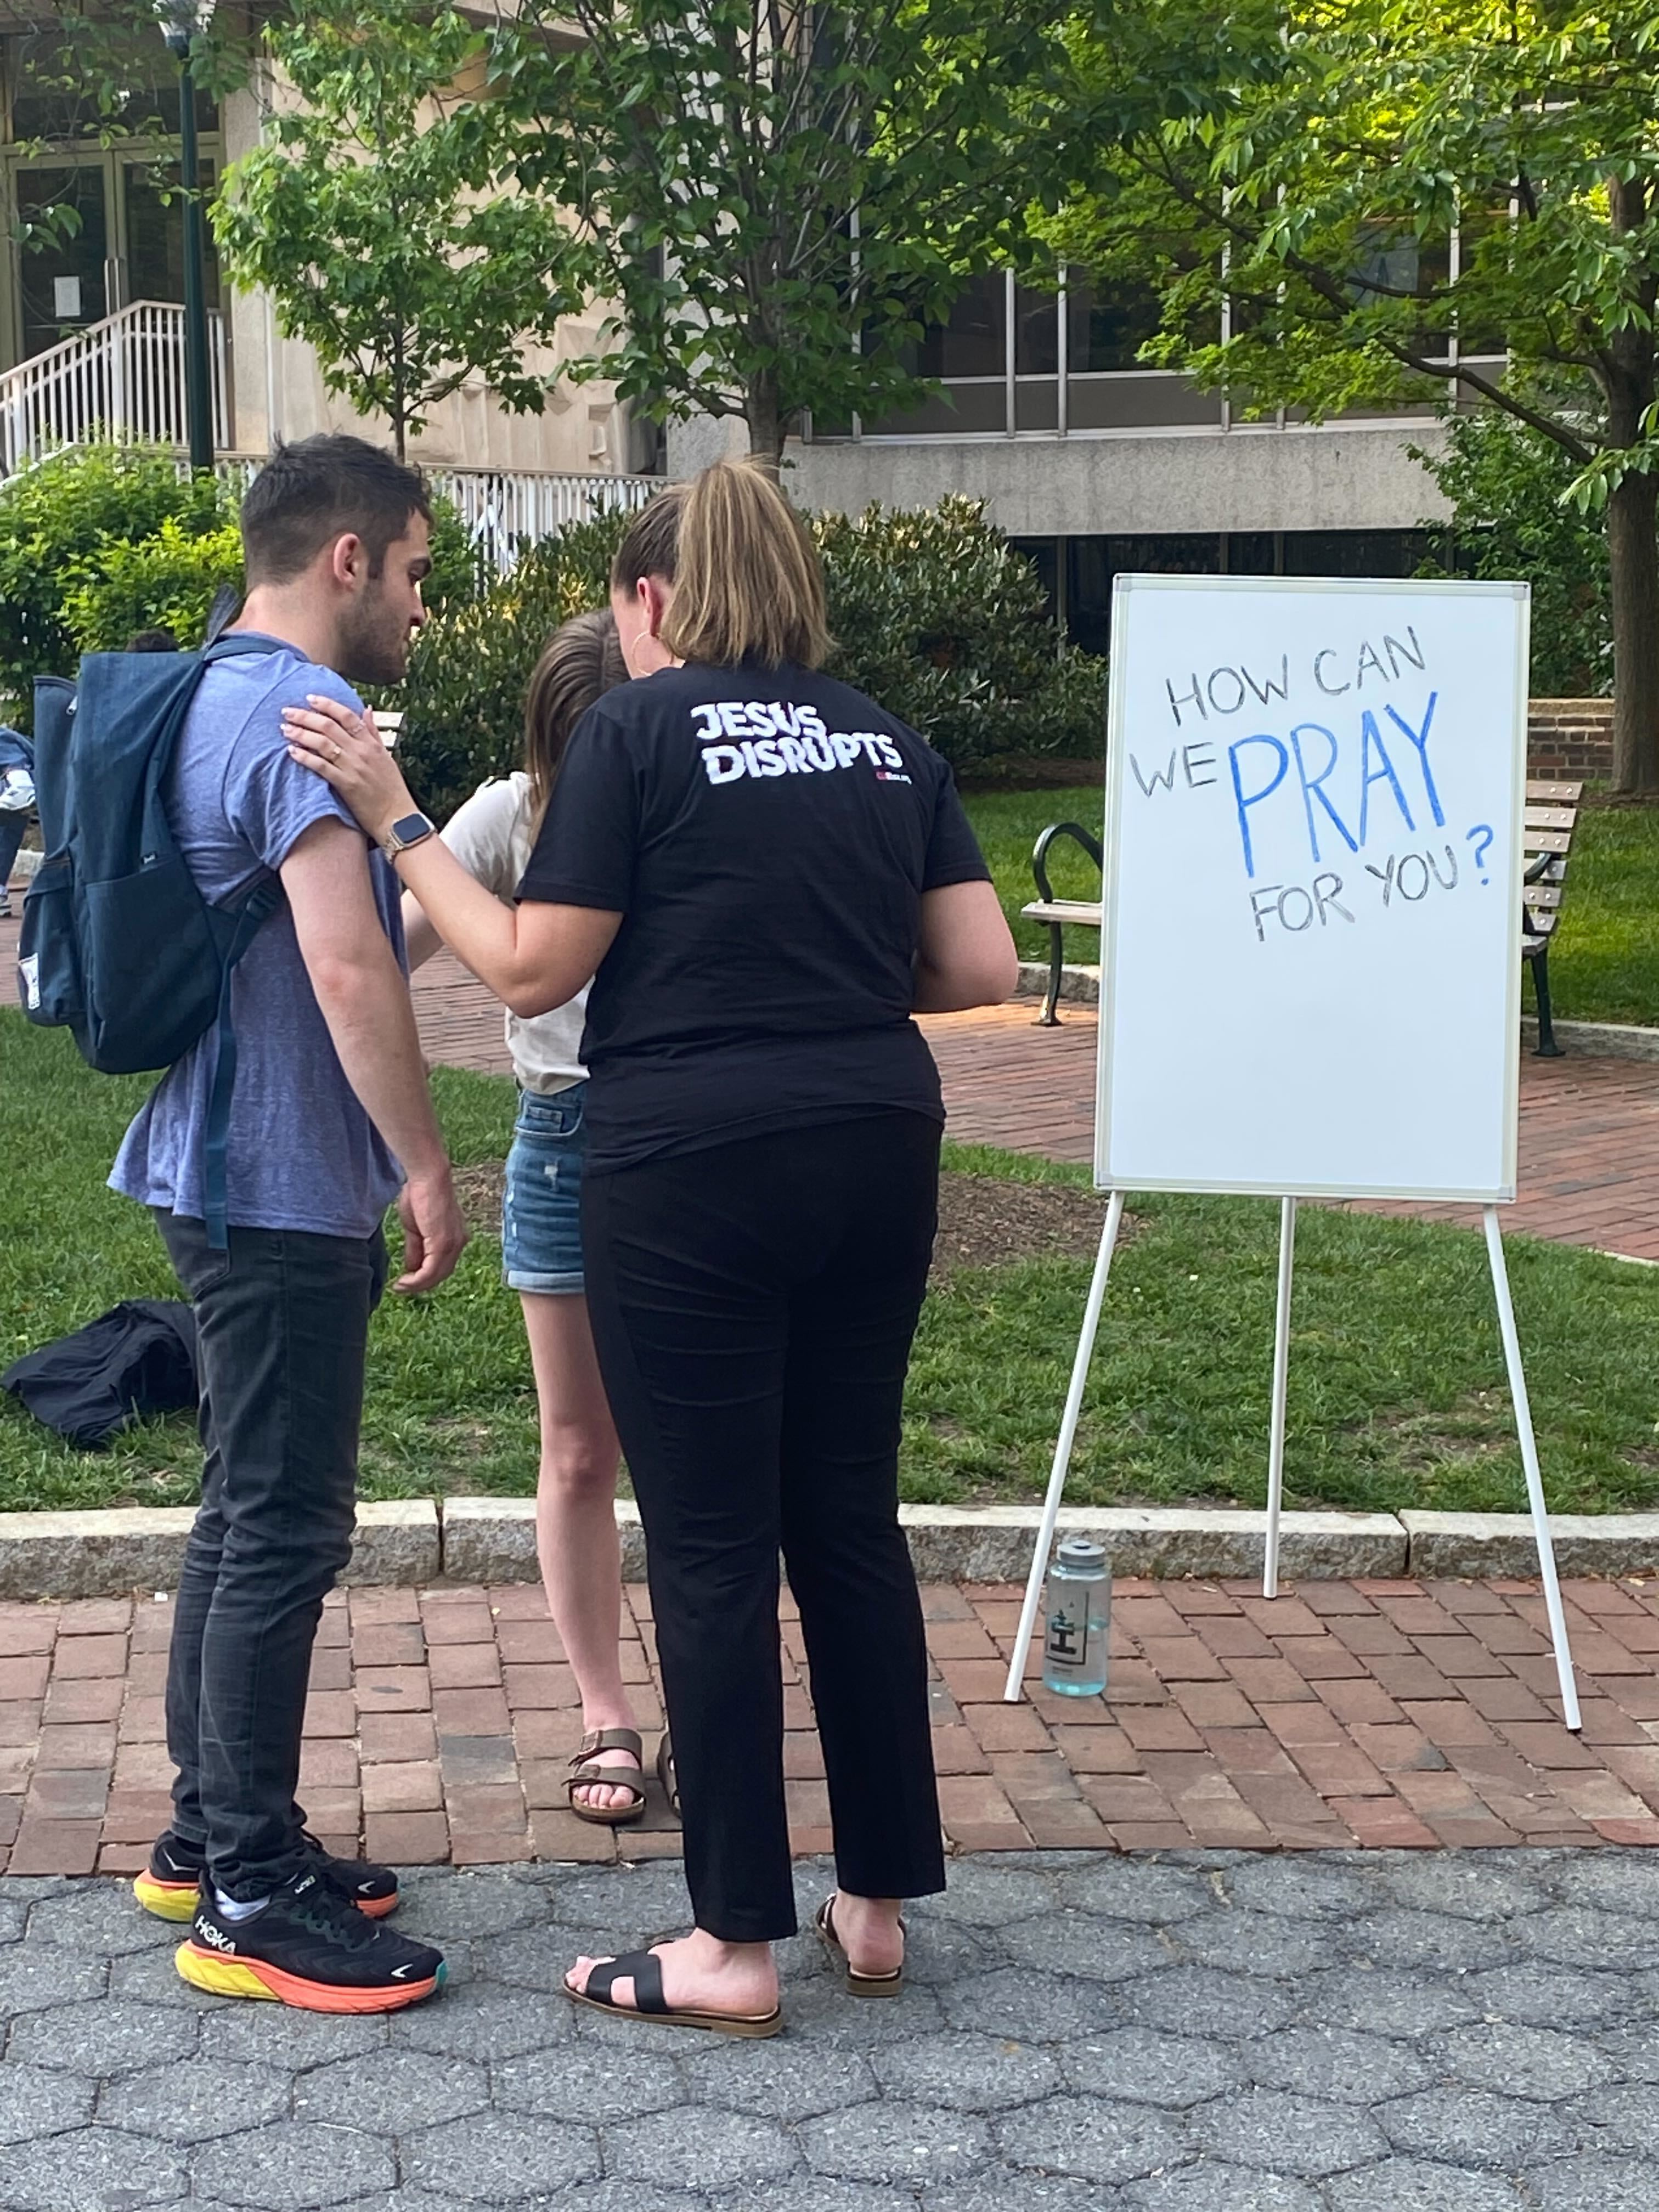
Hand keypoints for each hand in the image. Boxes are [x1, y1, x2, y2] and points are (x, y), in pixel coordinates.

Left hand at [283, 694, 413, 847]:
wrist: (397, 818)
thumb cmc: (392, 789)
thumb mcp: (386, 756)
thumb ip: (374, 732)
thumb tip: (367, 709)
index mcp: (371, 744)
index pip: (347, 716)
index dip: (327, 704)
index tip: (310, 699)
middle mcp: (361, 752)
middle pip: (329, 726)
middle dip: (305, 716)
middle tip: (287, 711)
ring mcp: (353, 768)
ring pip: (322, 743)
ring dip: (301, 734)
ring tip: (285, 729)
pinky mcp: (345, 785)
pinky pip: (321, 766)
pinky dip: (305, 757)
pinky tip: (292, 752)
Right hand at [395, 1169, 468, 1293]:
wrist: (426, 1177)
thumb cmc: (420, 1195)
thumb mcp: (416, 1229)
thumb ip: (416, 1249)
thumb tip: (411, 1268)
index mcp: (455, 1238)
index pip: (442, 1266)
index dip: (425, 1277)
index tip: (406, 1282)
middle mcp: (459, 1243)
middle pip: (441, 1274)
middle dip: (420, 1284)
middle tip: (402, 1287)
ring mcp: (453, 1244)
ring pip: (436, 1276)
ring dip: (416, 1285)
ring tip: (400, 1287)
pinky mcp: (443, 1243)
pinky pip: (430, 1270)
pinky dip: (416, 1280)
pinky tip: (404, 1281)